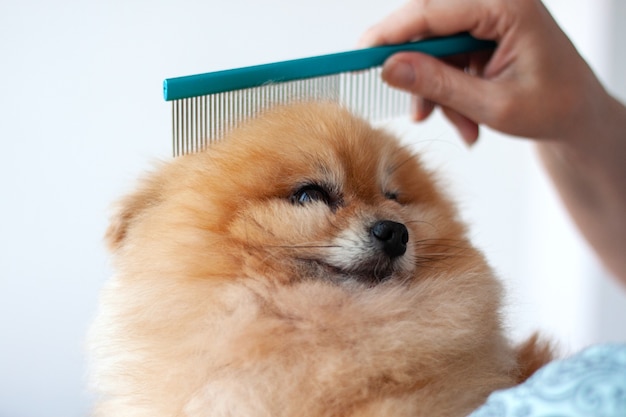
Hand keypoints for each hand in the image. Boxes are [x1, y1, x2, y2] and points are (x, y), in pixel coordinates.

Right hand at [359, 0, 606, 145]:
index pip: (432, 11)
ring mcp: (488, 19)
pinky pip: (446, 60)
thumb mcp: (493, 104)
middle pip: (429, 29)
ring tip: (461, 127)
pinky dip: (448, 93)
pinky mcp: (482, 35)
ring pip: (434, 50)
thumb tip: (390, 69)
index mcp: (507, 7)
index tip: (359, 55)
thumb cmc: (553, 107)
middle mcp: (495, 4)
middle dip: (420, 75)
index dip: (390, 33)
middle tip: (415, 110)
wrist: (578, 116)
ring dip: (437, 92)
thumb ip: (440, 85)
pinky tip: (465, 120)